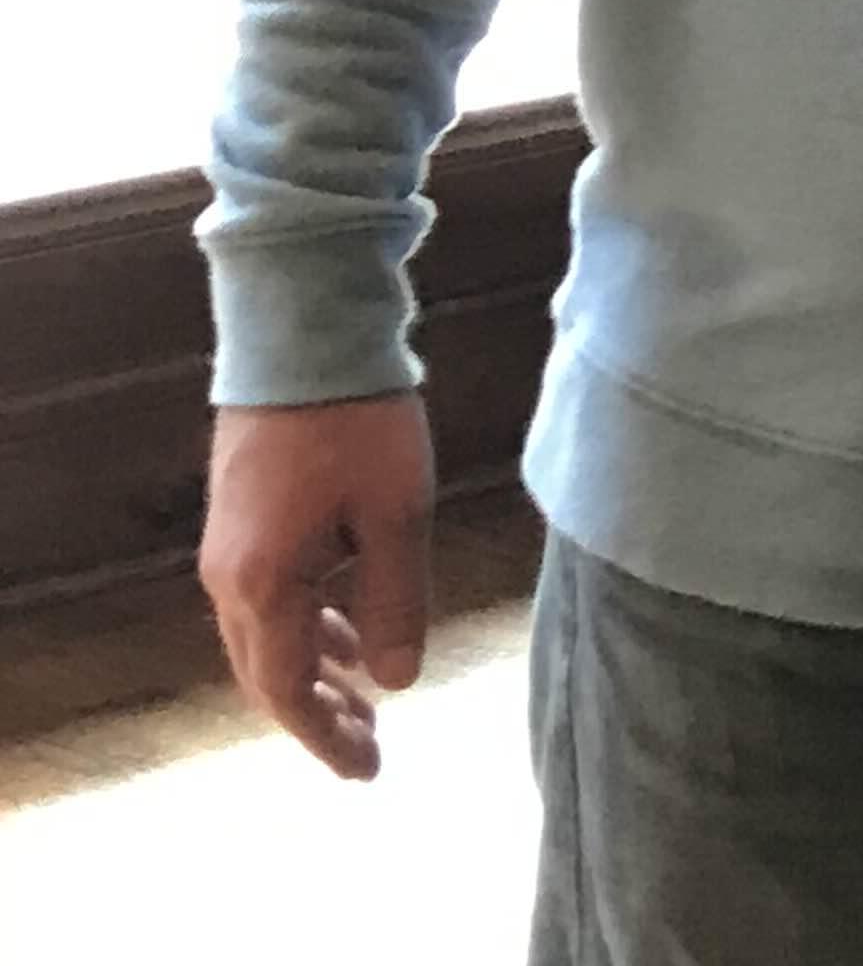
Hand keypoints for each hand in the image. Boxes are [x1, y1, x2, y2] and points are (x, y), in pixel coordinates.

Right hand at [198, 393, 436, 779]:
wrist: (301, 328)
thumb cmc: (357, 417)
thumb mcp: (397, 512)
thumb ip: (395, 602)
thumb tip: (396, 682)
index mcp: (264, 585)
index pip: (288, 693)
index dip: (327, 738)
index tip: (368, 770)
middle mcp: (231, 576)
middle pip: (268, 673)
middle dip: (320, 714)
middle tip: (371, 743)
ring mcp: (229, 545)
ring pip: (266, 636)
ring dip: (314, 668)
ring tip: (367, 690)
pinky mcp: (240, 514)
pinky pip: (267, 596)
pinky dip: (306, 623)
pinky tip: (346, 621)